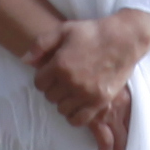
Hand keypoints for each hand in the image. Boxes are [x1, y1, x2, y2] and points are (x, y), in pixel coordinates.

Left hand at [33, 9, 149, 149]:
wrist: (124, 39)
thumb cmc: (93, 32)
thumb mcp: (64, 30)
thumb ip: (41, 44)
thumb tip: (24, 60)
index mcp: (60, 64)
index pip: (39, 83)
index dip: (43, 78)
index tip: (51, 74)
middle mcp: (71, 81)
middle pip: (50, 97)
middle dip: (53, 89)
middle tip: (63, 81)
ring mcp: (86, 93)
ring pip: (62, 109)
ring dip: (64, 102)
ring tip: (71, 92)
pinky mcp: (100, 101)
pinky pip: (79, 119)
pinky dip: (75, 115)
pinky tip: (77, 105)